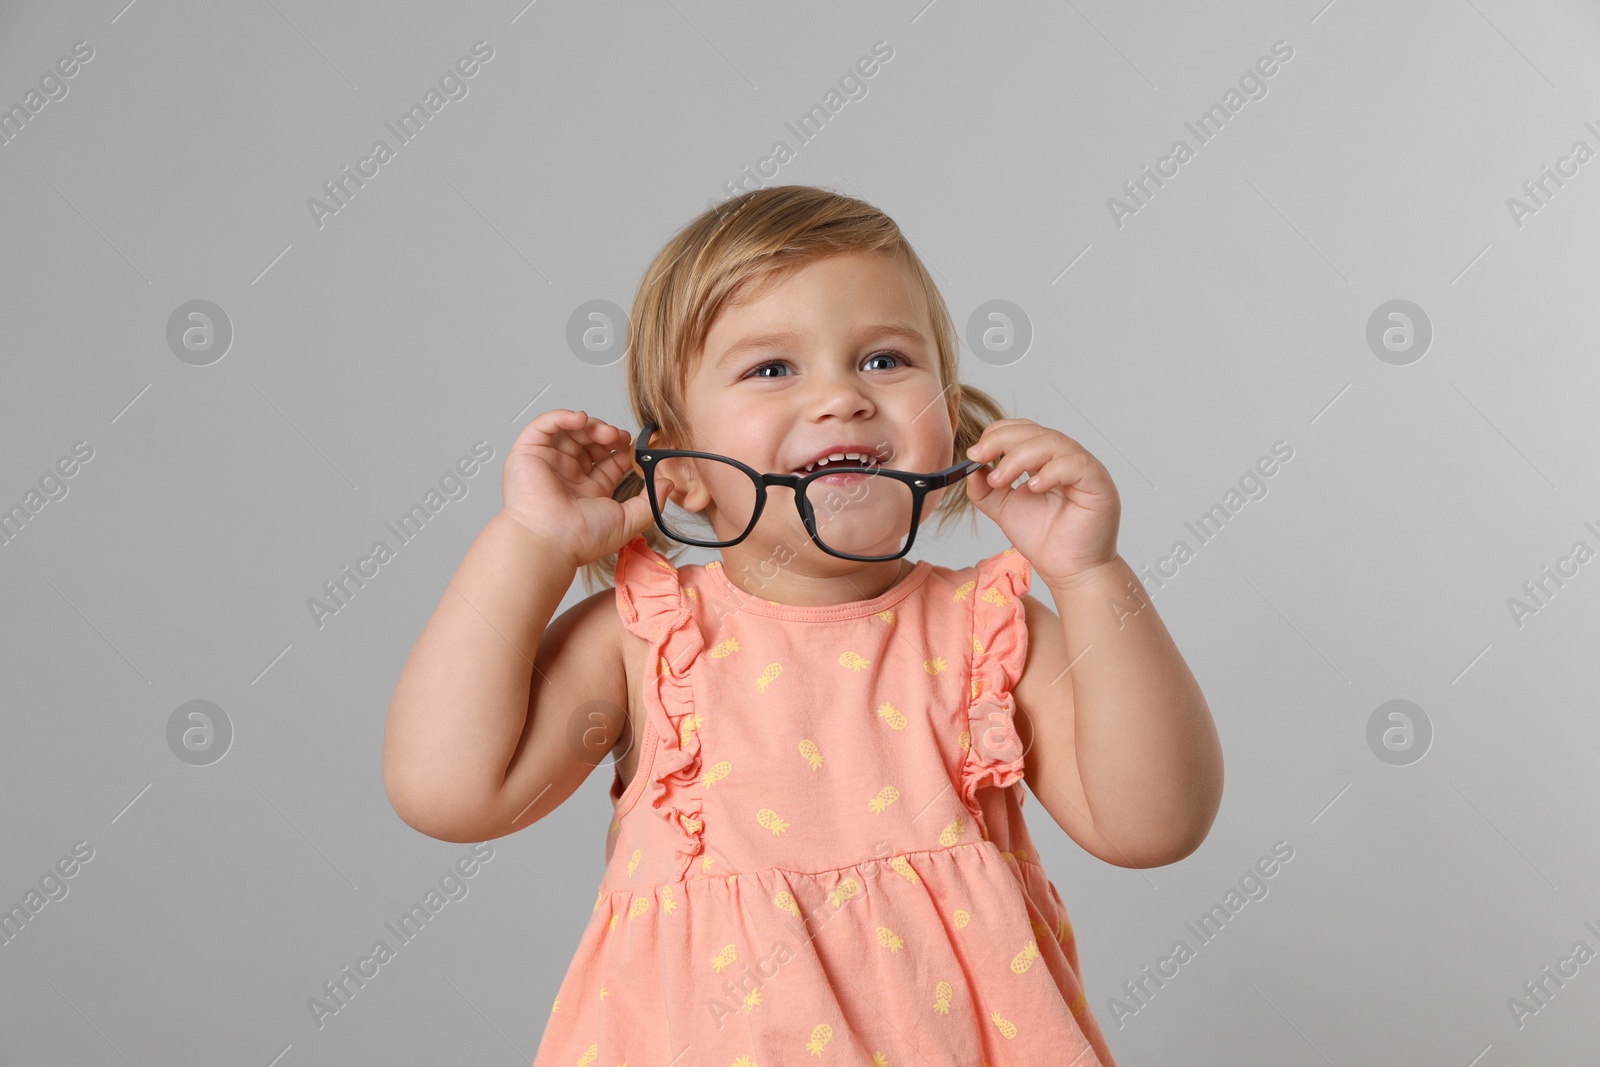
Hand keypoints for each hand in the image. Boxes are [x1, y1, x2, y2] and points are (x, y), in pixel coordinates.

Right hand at [500, 409, 665, 567]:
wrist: (550, 541)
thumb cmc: (580, 537)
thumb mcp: (628, 520)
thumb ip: (650, 501)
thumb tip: (667, 484)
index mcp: (587, 491)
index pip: (606, 461)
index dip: (621, 449)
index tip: (635, 445)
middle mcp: (567, 476)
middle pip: (589, 442)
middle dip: (607, 435)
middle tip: (620, 437)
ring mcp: (547, 463)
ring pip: (570, 431)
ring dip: (590, 425)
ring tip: (603, 432)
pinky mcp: (528, 452)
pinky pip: (545, 425)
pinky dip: (563, 416)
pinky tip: (580, 419)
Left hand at [964, 418, 1120, 588]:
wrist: (1069, 571)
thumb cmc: (1044, 539)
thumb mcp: (1003, 509)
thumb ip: (985, 489)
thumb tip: (970, 467)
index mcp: (1044, 459)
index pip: (1022, 430)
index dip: (997, 435)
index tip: (974, 455)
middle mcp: (1065, 458)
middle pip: (1034, 431)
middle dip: (1002, 441)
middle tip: (980, 458)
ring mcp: (1083, 468)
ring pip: (1052, 442)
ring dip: (1019, 457)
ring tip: (1000, 480)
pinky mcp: (1098, 483)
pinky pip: (1076, 464)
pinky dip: (1051, 471)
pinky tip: (1034, 488)